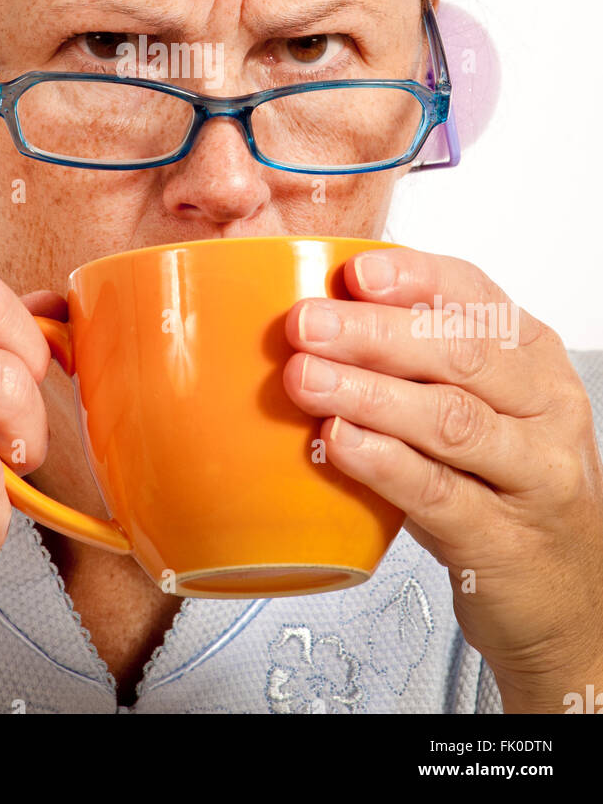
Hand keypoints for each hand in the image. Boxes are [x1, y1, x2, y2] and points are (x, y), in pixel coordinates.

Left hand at [282, 247, 602, 712]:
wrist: (565, 598)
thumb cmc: (503, 487)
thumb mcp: (477, 408)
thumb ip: (416, 364)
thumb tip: (319, 318)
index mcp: (534, 357)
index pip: (475, 297)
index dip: (413, 278)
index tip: (354, 272)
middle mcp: (545, 408)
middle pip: (460, 354)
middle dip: (373, 332)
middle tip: (306, 324)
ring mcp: (534, 475)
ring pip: (450, 419)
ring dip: (368, 393)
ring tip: (306, 379)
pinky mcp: (505, 539)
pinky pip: (439, 493)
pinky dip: (383, 462)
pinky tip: (338, 443)